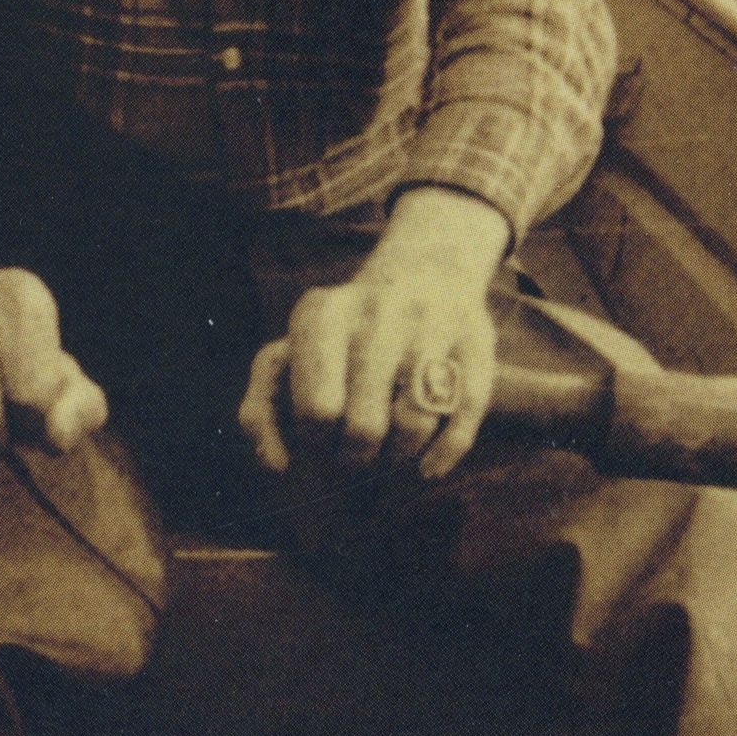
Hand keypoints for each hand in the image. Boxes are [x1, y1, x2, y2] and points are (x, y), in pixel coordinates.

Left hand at [239, 187, 505, 483]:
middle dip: (355, 458)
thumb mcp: (290, 355)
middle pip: (363, 426)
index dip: (316, 444)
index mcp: (322, 315)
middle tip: (354, 455)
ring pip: (413, 425)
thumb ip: (260, 411)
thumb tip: (276, 466)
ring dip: (397, 457)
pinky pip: (464, 417)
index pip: (316, 410)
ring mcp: (432, 324)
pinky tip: (427, 467)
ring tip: (387, 453)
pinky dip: (443, 455)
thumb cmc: (342, 336)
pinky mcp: (476, 340)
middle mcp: (378, 313)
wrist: (425, 268)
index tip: (321, 443)